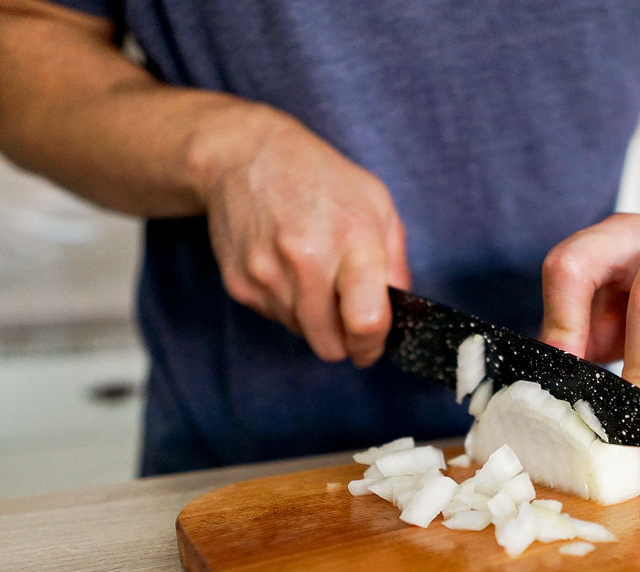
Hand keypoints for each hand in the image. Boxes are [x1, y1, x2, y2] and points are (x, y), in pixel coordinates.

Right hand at [194, 109, 407, 365]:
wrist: (245, 156)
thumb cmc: (321, 179)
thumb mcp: (378, 206)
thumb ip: (396, 266)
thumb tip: (399, 316)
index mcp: (352, 239)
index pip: (366, 322)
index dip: (372, 346)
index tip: (372, 347)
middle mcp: (306, 260)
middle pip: (330, 344)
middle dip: (343, 339)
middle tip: (346, 313)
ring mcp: (267, 274)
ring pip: (302, 334)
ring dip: (314, 318)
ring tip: (313, 273)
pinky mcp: (239, 284)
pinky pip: (275, 318)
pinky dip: (287, 304)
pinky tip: (286, 267)